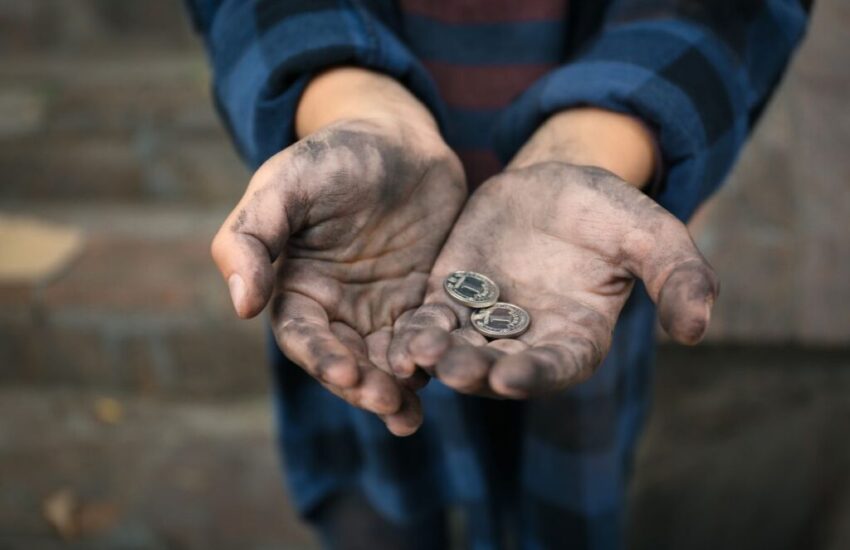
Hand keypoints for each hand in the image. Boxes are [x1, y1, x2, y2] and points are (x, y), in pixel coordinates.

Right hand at [211, 69, 465, 433]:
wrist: (398, 136)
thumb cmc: (333, 154)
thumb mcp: (285, 184)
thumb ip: (252, 237)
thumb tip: (241, 306)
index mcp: (298, 287)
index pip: (303, 335)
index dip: (320, 357)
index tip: (344, 372)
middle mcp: (338, 308)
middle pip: (346, 360)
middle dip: (364, 385)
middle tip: (389, 402)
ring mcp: (383, 308)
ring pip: (387, 361)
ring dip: (398, 389)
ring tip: (412, 414)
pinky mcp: (424, 301)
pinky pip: (429, 338)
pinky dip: (436, 360)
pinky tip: (451, 374)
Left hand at [388, 161, 716, 397]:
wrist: (555, 185)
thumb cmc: (609, 211)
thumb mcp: (650, 233)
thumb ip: (677, 276)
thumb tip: (699, 330)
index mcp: (576, 338)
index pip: (557, 366)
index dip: (536, 374)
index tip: (512, 377)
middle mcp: (527, 341)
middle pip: (499, 366)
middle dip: (477, 370)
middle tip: (454, 369)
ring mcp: (484, 323)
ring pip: (457, 349)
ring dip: (437, 356)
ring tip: (417, 353)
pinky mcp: (449, 298)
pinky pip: (429, 321)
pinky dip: (414, 331)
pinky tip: (395, 339)